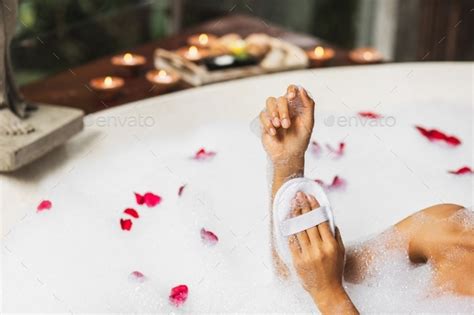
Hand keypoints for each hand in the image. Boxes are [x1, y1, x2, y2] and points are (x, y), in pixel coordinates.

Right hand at [259, 85, 314, 168]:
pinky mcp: (265, 122)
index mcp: (295, 106)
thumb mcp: (308, 123)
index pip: (292, 90)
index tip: (292, 96)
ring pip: (270, 102)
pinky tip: (273, 132)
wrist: (289, 155)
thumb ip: (308, 104)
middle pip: (280, 98)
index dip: (291, 90)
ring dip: (274, 113)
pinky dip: (267, 123)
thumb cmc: (300, 139)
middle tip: (286, 124)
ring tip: (279, 126)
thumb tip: (301, 89)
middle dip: (283, 110)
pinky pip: (262, 115)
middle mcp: (284, 108)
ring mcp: (274, 114)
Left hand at [289, 192, 356, 313]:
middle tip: (298, 195)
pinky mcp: (298, 261)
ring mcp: (307, 255)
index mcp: (330, 245)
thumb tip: (329, 218)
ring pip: (299, 230)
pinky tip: (287, 221)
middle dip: (303, 206)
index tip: (310, 197)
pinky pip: (292, 242)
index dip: (315, 207)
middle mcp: (319, 249)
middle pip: (309, 222)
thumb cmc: (335, 270)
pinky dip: (289, 231)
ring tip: (292, 204)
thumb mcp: (340, 251)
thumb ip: (335, 235)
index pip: (321, 220)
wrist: (327, 291)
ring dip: (295, 215)